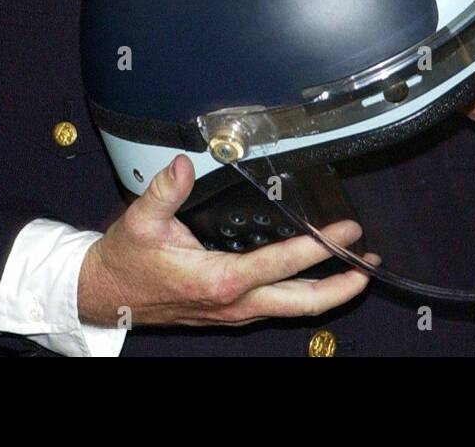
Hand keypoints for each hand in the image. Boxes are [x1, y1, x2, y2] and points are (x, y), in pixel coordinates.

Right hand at [77, 154, 369, 327]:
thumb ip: (166, 190)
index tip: (348, 231)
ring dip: (330, 291)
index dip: (320, 247)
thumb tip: (183, 163)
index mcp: (219, 280)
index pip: (283, 263)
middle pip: (303, 301)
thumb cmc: (125, 261)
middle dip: (343, 284)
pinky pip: (278, 306)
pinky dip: (305, 293)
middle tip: (370, 262)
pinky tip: (317, 277)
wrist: (104, 296)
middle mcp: (234, 302)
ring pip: (294, 308)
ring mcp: (235, 312)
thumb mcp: (141, 220)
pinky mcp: (232, 312)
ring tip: (358, 270)